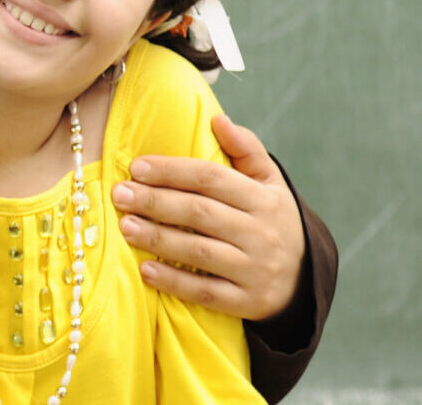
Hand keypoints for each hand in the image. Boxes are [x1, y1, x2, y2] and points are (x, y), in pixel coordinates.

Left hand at [112, 114, 305, 321]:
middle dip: (156, 201)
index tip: (136, 167)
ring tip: (124, 226)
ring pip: (199, 251)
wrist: (302, 280)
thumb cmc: (272, 221)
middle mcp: (261, 234)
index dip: (172, 171)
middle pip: (201, 212)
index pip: (212, 179)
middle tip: (119, 194)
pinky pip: (206, 292)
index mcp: (264, 199)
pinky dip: (174, 281)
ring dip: (158, 238)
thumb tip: (217, 119)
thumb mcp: (270, 184)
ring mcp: (254, 270)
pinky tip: (145, 269)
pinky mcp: (247, 302)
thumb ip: (247, 149)